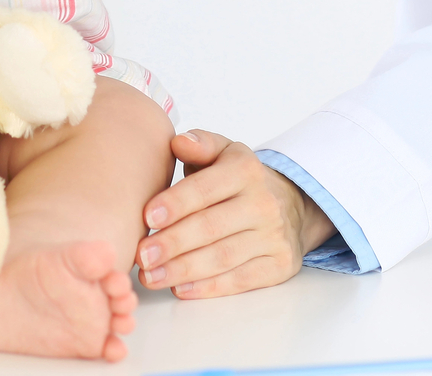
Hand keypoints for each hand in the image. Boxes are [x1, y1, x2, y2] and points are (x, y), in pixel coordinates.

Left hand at [134, 131, 335, 297]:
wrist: (290, 204)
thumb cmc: (238, 180)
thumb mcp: (222, 152)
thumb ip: (199, 145)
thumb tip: (179, 142)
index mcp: (245, 169)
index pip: (205, 188)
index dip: (175, 204)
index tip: (147, 217)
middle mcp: (264, 203)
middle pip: (211, 227)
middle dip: (172, 243)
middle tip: (141, 256)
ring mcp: (275, 236)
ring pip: (223, 257)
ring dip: (183, 270)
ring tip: (151, 276)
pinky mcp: (280, 265)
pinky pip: (240, 280)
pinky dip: (208, 287)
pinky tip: (180, 288)